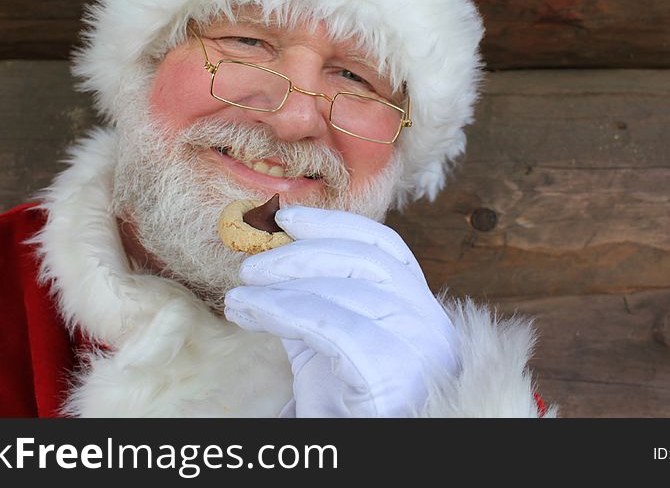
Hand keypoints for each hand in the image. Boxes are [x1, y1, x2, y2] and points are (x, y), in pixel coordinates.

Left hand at [224, 205, 458, 416]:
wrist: (358, 452)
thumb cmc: (345, 407)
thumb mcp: (326, 346)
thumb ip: (309, 303)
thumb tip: (270, 262)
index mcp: (419, 309)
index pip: (384, 247)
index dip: (335, 224)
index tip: (287, 218)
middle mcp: (428, 322)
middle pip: (364, 260)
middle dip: (300, 252)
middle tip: (250, 265)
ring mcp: (418, 347)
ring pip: (345, 289)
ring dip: (282, 283)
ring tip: (240, 294)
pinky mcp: (393, 373)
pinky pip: (330, 325)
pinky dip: (282, 310)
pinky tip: (250, 312)